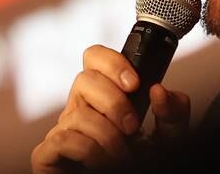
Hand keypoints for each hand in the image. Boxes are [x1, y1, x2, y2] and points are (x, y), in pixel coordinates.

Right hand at [30, 44, 190, 172]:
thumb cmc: (139, 161)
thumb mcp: (167, 136)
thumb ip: (172, 113)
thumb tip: (159, 90)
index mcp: (104, 95)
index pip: (95, 57)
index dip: (112, 63)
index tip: (135, 84)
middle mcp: (80, 107)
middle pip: (84, 79)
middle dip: (114, 102)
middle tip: (132, 127)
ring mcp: (63, 129)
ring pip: (77, 112)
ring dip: (106, 135)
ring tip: (121, 155)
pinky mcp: (46, 154)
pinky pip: (62, 139)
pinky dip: (88, 150)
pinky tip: (99, 162)